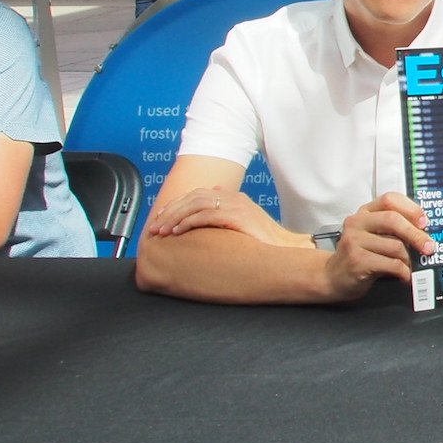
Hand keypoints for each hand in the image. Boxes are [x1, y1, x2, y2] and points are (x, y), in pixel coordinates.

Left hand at [146, 186, 297, 246]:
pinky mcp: (237, 215)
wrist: (286, 249)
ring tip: (162, 231)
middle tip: (155, 226)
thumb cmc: (265, 242)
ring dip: (175, 217)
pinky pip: (205, 215)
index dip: (176, 205)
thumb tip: (214, 193)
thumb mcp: (244, 223)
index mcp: (233, 198)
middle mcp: (233, 197)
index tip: (162, 218)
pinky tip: (178, 232)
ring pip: (195, 204)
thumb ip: (227, 211)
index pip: (197, 195)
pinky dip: (188, 222)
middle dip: (170, 211)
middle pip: (193, 197)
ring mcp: (236, 205)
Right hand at [320, 192, 434, 299]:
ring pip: (395, 246)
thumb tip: (426, 232)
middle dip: (416, 234)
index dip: (410, 208)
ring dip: (409, 259)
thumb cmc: (361, 255)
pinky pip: (390, 264)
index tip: (424, 222)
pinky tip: (404, 276)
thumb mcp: (375, 236)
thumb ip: (394, 229)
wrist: (333, 277)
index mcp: (365, 212)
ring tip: (412, 266)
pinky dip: (403, 272)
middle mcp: (357, 222)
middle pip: (393, 220)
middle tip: (430, 247)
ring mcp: (354, 241)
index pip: (390, 199)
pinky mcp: (356, 261)